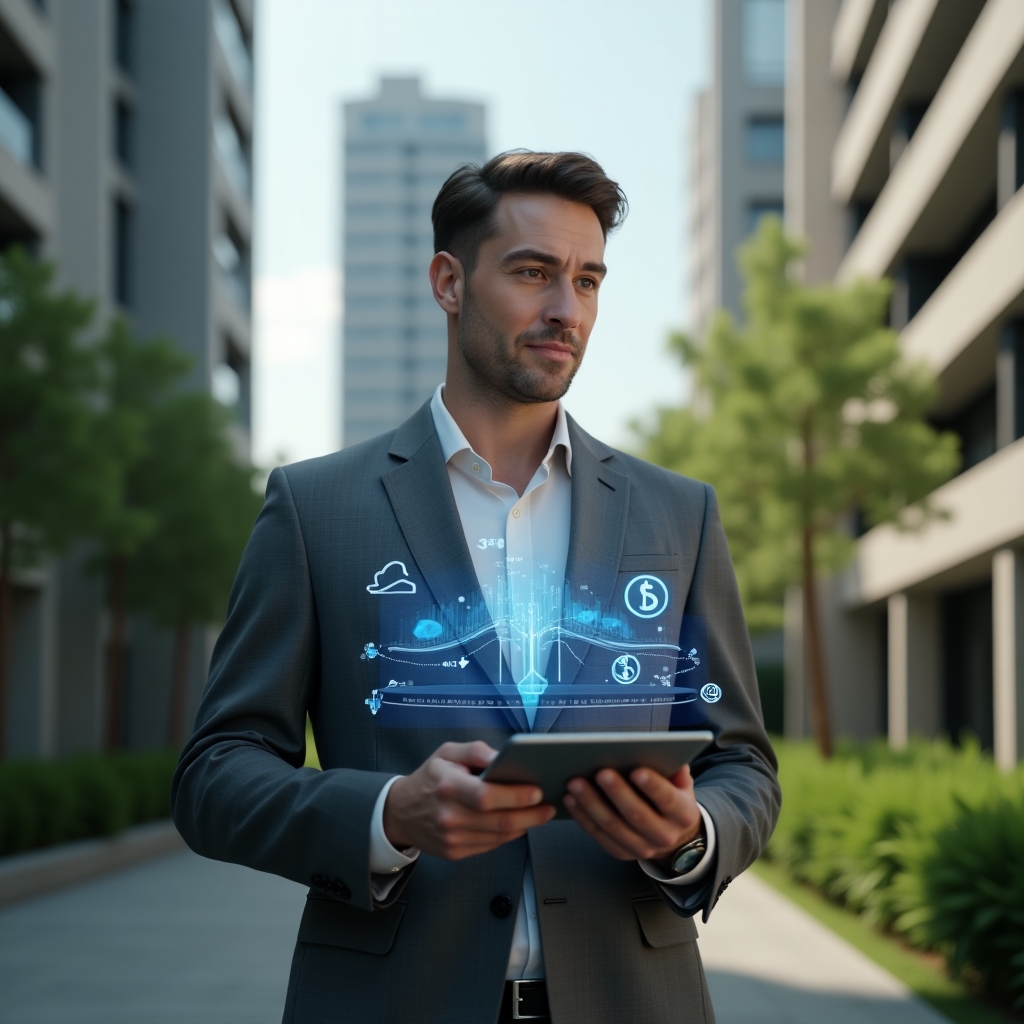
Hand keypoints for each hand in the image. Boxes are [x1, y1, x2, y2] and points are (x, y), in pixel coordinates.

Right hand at [383, 741, 555, 859]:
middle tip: (549, 806)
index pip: (486, 796)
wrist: (401, 812)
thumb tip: (503, 757)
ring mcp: (451, 838)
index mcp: (448, 786)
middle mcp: (449, 816)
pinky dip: (508, 835)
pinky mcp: (455, 853)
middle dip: (531, 815)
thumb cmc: (430, 778)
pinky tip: (518, 824)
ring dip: (524, 826)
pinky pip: (490, 846)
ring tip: (540, 814)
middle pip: (499, 820)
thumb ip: (476, 751)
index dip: (515, 795)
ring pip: (499, 836)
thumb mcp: (447, 752)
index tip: (537, 791)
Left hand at [563, 764, 701, 862]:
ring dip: (592, 804)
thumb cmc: (672, 799)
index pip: (668, 800)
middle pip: (637, 814)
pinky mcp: (621, 853)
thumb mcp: (682, 784)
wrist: (673, 837)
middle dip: (617, 792)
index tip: (636, 770)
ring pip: (613, 826)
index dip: (653, 786)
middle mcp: (664, 835)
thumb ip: (676, 769)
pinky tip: (570, 799)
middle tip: (600, 772)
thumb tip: (668, 753)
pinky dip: (582, 817)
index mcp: (683, 814)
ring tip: (576, 783)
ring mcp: (642, 848)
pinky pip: (599, 835)